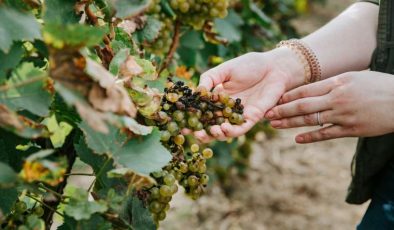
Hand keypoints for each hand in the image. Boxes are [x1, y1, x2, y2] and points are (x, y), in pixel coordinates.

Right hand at [195, 49, 304, 141]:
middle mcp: (227, 110)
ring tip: (208, 132)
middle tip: (192, 134)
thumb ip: (209, 79)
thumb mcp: (224, 70)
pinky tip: (223, 129)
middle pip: (212, 126)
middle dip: (201, 132)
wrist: (274, 66)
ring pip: (225, 131)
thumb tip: (196, 92)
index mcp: (218, 99)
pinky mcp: (253, 117)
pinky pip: (241, 128)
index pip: (202, 112)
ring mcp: (239, 115)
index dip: (191, 119)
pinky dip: (232, 131)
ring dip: (216, 135)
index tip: (180, 124)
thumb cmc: (249, 65)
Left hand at [266, 71, 393, 142]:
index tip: (273, 99)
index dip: (287, 96)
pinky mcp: (352, 130)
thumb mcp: (355, 77)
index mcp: (338, 83)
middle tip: (266, 114)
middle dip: (282, 110)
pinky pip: (326, 134)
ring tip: (274, 125)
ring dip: (290, 123)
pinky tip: (297, 138)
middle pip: (303, 106)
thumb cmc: (379, 85)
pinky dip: (310, 136)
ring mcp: (343, 115)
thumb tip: (313, 86)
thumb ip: (333, 83)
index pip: (305, 90)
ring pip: (311, 120)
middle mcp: (337, 99)